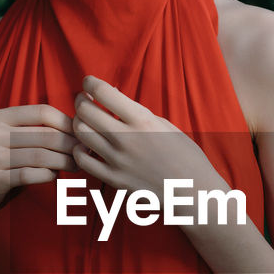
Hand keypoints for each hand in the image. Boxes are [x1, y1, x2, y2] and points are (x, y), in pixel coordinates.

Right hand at [0, 103, 77, 216]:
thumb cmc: (2, 159)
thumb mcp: (11, 135)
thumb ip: (36, 128)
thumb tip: (78, 124)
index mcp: (1, 116)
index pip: (43, 112)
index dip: (67, 122)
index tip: (81, 133)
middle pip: (45, 136)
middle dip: (71, 145)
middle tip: (85, 153)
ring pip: (40, 156)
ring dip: (64, 162)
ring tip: (77, 166)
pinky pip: (29, 175)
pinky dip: (47, 176)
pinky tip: (54, 175)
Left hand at [71, 75, 221, 200]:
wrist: (194, 191)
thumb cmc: (184, 155)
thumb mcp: (164, 125)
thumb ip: (137, 112)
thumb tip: (113, 96)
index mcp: (142, 121)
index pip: (103, 92)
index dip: (90, 82)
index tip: (89, 82)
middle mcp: (126, 139)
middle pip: (85, 111)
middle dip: (81, 101)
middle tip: (84, 100)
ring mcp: (118, 161)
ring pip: (81, 133)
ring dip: (79, 123)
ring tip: (85, 122)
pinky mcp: (114, 179)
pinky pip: (82, 161)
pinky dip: (79, 150)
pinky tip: (87, 147)